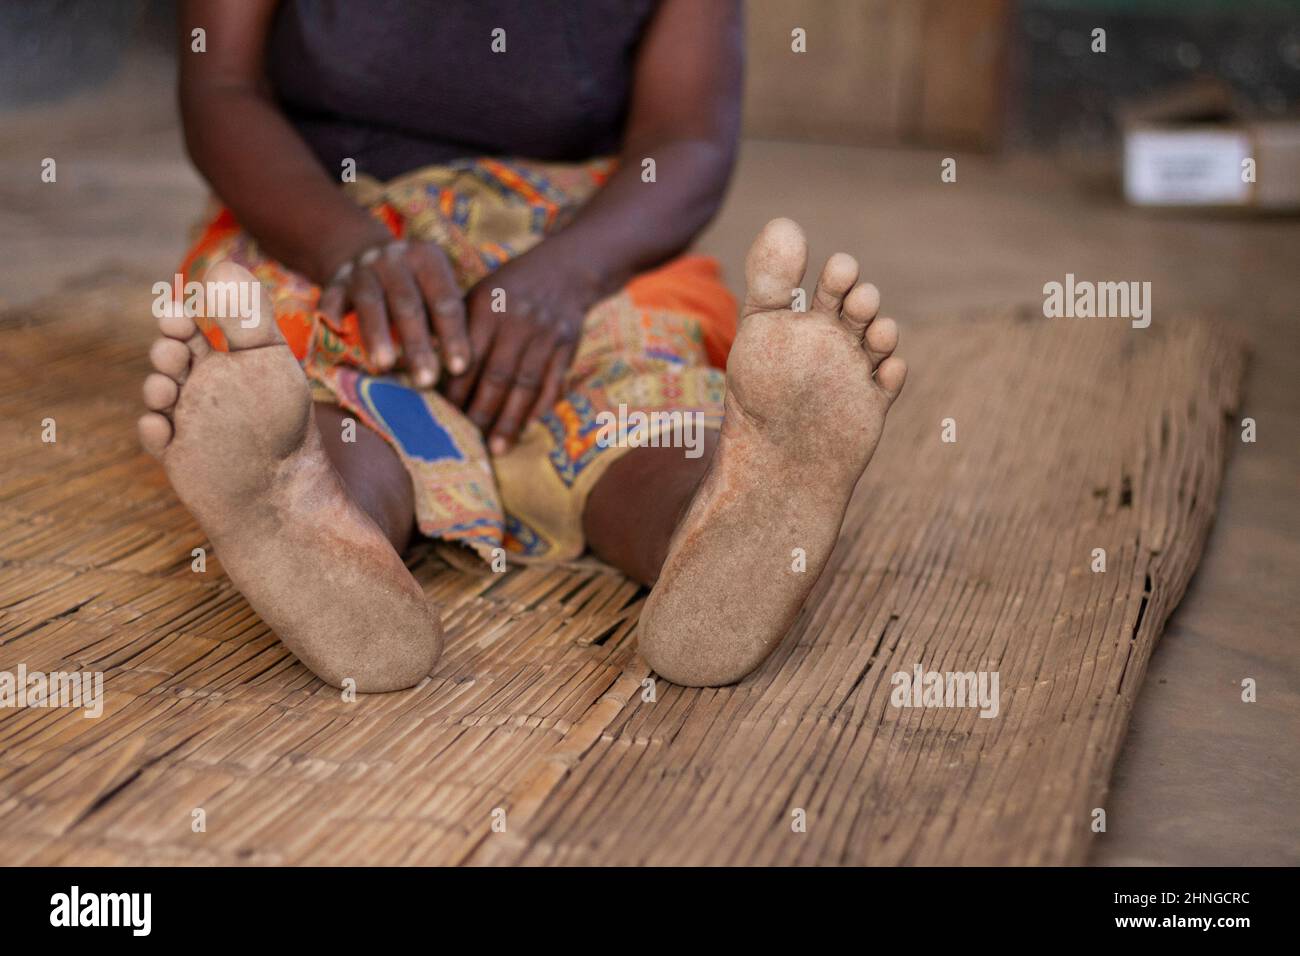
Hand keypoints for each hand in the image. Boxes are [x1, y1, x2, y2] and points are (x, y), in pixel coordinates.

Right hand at [319, 238, 470, 386]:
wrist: (366, 253)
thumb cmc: (416, 286)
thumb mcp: (435, 289)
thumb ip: (447, 321)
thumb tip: (461, 372)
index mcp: (428, 259)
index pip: (445, 301)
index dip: (453, 335)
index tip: (459, 368)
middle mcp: (394, 259)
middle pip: (407, 304)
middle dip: (417, 345)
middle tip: (426, 381)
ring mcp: (362, 269)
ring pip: (370, 302)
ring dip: (377, 335)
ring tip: (385, 367)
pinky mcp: (335, 281)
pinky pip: (330, 300)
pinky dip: (332, 319)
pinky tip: (336, 340)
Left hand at [444, 250, 602, 454]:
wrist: (565, 268)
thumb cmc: (509, 288)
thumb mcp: (478, 295)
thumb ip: (456, 329)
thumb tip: (425, 369)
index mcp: (487, 309)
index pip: (467, 358)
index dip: (454, 391)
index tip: (441, 418)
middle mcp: (517, 323)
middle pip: (496, 377)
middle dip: (480, 413)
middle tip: (467, 442)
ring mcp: (545, 336)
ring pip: (525, 386)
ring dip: (510, 420)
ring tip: (496, 448)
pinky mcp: (567, 346)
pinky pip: (553, 383)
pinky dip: (540, 407)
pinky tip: (527, 427)